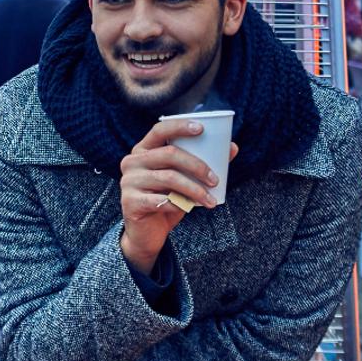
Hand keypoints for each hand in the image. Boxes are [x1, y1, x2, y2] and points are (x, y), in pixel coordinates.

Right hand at [118, 118, 237, 274]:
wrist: (146, 234)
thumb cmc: (167, 200)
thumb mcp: (183, 180)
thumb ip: (202, 163)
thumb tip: (232, 147)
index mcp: (143, 150)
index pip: (160, 130)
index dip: (180, 126)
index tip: (202, 129)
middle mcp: (132, 162)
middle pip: (169, 154)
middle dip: (197, 166)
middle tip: (215, 180)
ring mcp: (128, 182)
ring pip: (169, 178)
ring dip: (195, 190)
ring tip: (210, 200)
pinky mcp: (130, 202)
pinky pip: (162, 200)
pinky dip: (180, 205)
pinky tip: (189, 209)